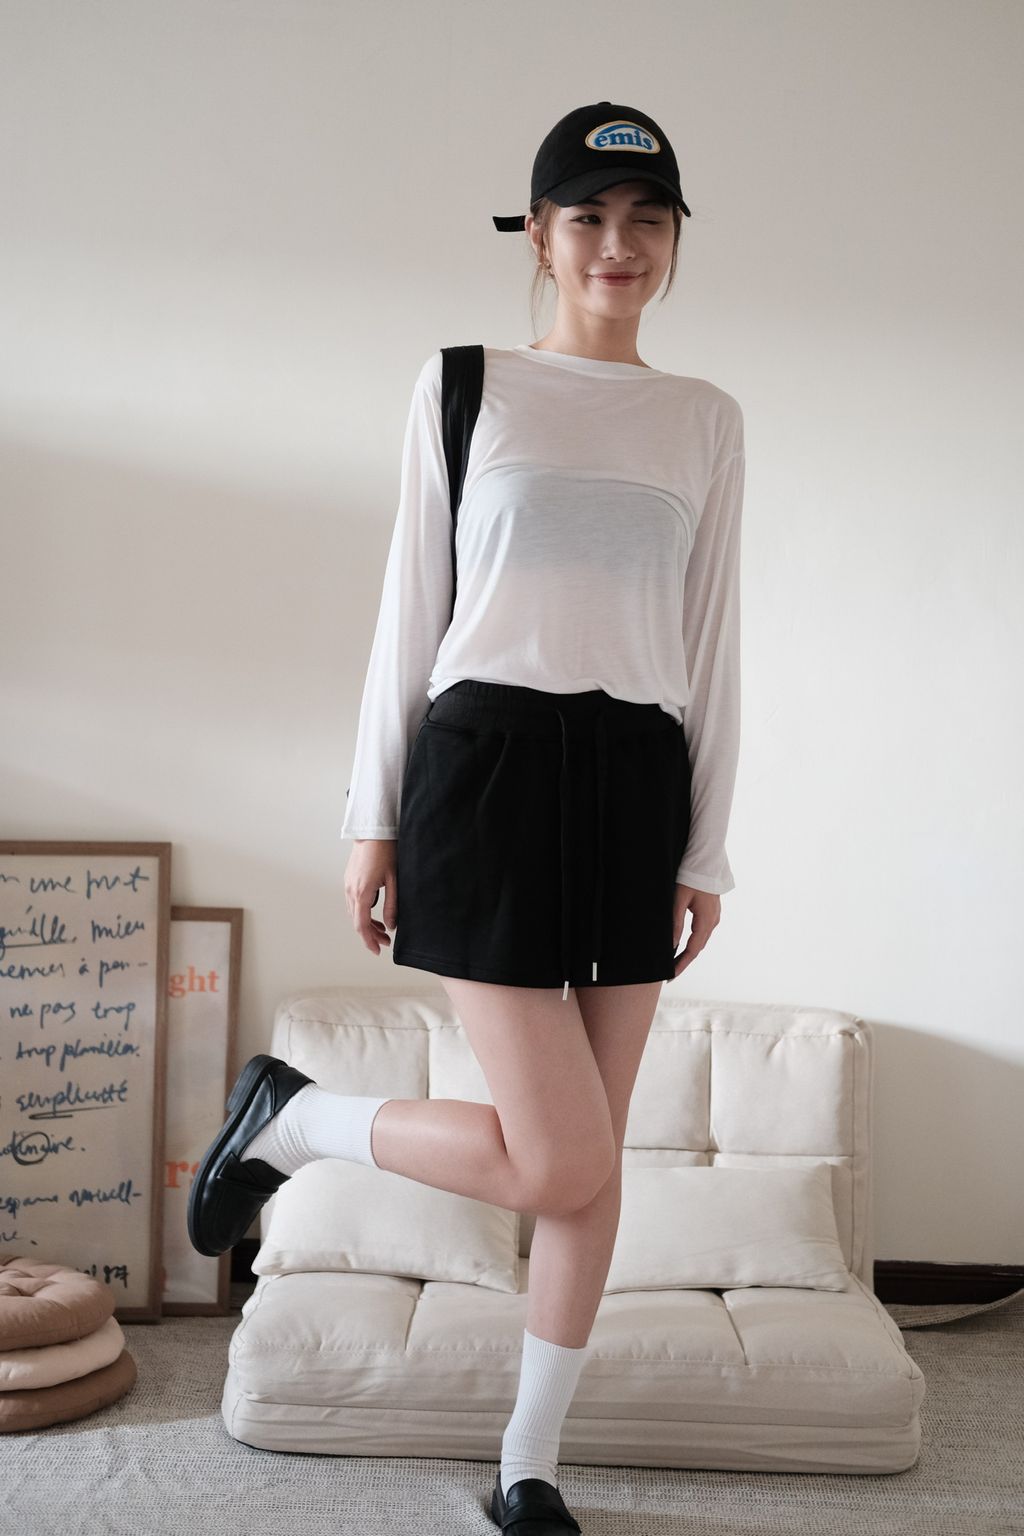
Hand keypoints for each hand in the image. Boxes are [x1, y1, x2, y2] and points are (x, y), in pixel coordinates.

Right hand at [345, 839, 397, 954]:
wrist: (373, 831)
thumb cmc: (386, 851)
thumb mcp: (394, 880)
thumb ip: (392, 905)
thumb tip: (391, 926)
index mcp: (362, 892)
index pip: (361, 925)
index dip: (369, 940)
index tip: (378, 950)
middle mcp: (351, 890)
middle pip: (357, 921)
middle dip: (371, 934)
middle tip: (386, 942)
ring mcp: (348, 884)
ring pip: (354, 912)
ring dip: (367, 923)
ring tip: (383, 929)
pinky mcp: (349, 879)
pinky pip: (353, 902)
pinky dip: (362, 912)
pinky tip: (374, 913)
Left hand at [671, 884, 720, 976]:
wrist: (706, 862)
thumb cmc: (691, 878)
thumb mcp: (679, 900)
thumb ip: (675, 923)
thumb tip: (671, 945)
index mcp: (706, 921)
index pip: (693, 949)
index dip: (681, 964)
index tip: (671, 976)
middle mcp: (713, 921)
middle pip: (698, 947)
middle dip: (684, 961)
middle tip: (670, 973)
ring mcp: (714, 916)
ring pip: (701, 940)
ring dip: (689, 951)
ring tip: (675, 961)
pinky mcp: (711, 911)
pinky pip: (702, 931)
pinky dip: (693, 941)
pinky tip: (683, 944)